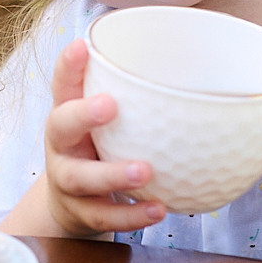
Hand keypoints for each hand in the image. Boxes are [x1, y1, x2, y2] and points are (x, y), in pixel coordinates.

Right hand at [40, 39, 166, 236]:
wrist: (72, 205)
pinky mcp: (80, 212)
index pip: (63, 84)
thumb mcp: (107, 123)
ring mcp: (67, 180)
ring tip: (145, 171)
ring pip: (81, 178)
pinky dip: (131, 215)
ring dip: (113, 175)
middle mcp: (61, 145)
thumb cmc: (99, 149)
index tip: (82, 45)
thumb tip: (202, 73)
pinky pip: (104, 216)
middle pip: (59, 126)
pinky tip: (158, 209)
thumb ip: (137, 101)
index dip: (68, 66)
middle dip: (83, 115)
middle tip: (110, 105)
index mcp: (68, 114)